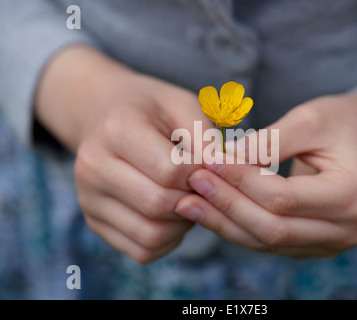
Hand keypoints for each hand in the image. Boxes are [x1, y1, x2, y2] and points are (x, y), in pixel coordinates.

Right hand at [35, 46, 211, 262]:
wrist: (107, 118)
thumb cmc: (153, 111)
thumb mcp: (182, 105)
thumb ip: (204, 136)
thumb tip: (220, 171)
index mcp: (117, 130)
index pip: (170, 170)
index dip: (201, 174)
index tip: (209, 166)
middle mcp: (93, 166)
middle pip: (158, 204)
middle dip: (193, 201)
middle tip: (203, 187)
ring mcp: (89, 198)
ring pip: (150, 234)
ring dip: (182, 224)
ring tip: (189, 199)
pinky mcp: (95, 222)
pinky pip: (142, 250)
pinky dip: (168, 240)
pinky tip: (174, 216)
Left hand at [175, 92, 356, 257]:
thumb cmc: (342, 121)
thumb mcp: (309, 119)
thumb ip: (269, 142)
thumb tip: (223, 161)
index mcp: (350, 196)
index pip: (282, 198)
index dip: (240, 181)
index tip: (208, 161)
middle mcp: (344, 230)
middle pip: (271, 228)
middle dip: (226, 206)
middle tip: (191, 183)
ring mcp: (329, 242)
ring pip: (265, 241)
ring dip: (224, 222)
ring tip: (188, 201)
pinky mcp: (312, 243)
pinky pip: (267, 241)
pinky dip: (237, 226)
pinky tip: (210, 210)